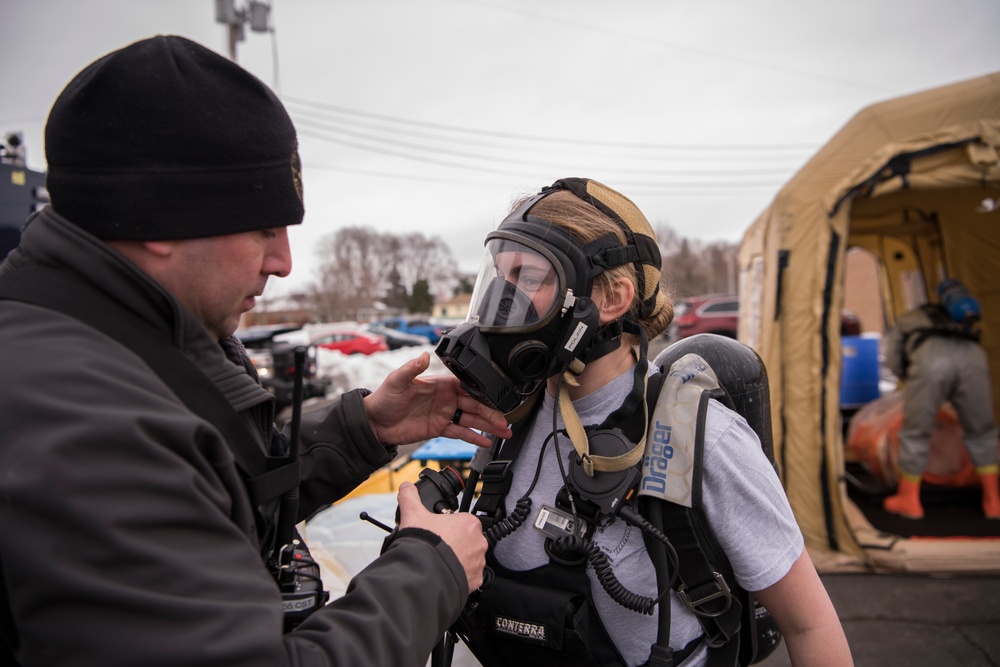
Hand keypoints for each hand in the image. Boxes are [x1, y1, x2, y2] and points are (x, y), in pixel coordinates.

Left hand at [363, 352, 511, 447]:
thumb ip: (411, 369)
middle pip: (474, 405)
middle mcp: (445, 399)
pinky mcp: (439, 429)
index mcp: (439, 384)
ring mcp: (444, 414)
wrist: (374, 423)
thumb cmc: (384, 399)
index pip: (466, 387)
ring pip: (471, 420)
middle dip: (491, 413)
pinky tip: (486, 442)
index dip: (482, 393)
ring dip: (488, 426)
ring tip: (503, 432)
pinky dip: (473, 438)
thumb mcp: (397, 381)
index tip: (495, 399)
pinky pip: (460, 433)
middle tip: (504, 421)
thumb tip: (423, 356)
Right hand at [397, 482, 486, 590]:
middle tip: (438, 547)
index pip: (462, 522)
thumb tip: (406, 486)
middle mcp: (479, 542)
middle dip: (454, 544)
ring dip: (458, 560)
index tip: (438, 533)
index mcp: (469, 523)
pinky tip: (445, 573)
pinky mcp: (475, 581)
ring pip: (469, 559)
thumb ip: (410, 497)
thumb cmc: (423, 545)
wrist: (423, 574)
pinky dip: (459, 576)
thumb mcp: (413, 514)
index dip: (448, 527)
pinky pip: (469, 576)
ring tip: (440, 561)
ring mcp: (478, 563)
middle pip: (467, 540)